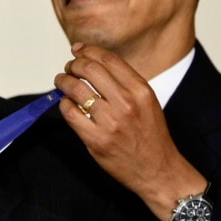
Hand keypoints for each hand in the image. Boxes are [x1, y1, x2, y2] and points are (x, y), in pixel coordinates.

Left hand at [53, 43, 206, 220]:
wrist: (158, 171)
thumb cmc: (151, 136)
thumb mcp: (147, 102)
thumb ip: (124, 82)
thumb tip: (94, 62)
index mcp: (141, 90)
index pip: (108, 59)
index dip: (88, 50)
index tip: (78, 49)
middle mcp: (126, 103)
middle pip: (89, 69)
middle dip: (73, 64)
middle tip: (69, 68)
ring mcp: (110, 122)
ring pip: (75, 89)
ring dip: (63, 81)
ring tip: (61, 82)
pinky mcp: (96, 140)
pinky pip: (70, 113)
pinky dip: (63, 104)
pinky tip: (66, 104)